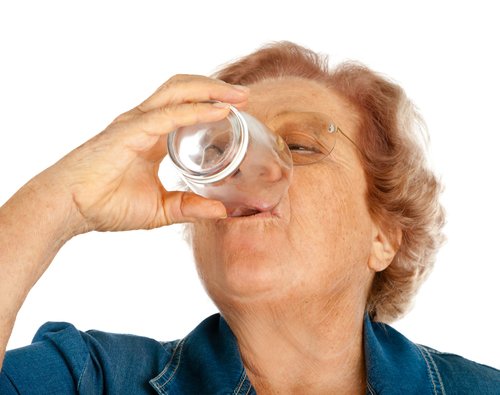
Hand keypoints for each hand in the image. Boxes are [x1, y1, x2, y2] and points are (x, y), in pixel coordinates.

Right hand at [39, 74, 248, 232]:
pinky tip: (218, 111)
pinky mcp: (129, 131)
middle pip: (183, 90)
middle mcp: (145, 123)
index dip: (211, 102)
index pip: (185, 107)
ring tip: (238, 96)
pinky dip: (195, 111)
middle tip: (245, 96)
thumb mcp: (160, 210)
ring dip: (210, 90)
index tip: (239, 109)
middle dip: (215, 88)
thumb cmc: (106, 205)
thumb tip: (221, 211)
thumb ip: (190, 207)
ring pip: (177, 92)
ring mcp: (136, 123)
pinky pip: (168, 115)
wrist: (69, 209)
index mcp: (152, 137)